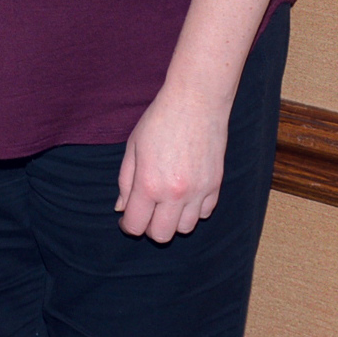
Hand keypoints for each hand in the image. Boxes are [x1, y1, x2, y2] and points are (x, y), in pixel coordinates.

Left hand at [115, 85, 229, 242]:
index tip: (127, 218)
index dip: (128, 225)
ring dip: (173, 221)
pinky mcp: (216, 185)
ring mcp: (198, 191)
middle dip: (149, 227)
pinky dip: (193, 210)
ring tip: (167, 202)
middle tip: (146, 211)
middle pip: (161, 235)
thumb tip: (122, 209)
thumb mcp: (133, 148)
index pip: (136, 226)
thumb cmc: (159, 120)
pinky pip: (204, 213)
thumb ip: (126, 182)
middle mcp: (174, 194)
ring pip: (185, 228)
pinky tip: (186, 194)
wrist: (196, 101)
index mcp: (149, 184)